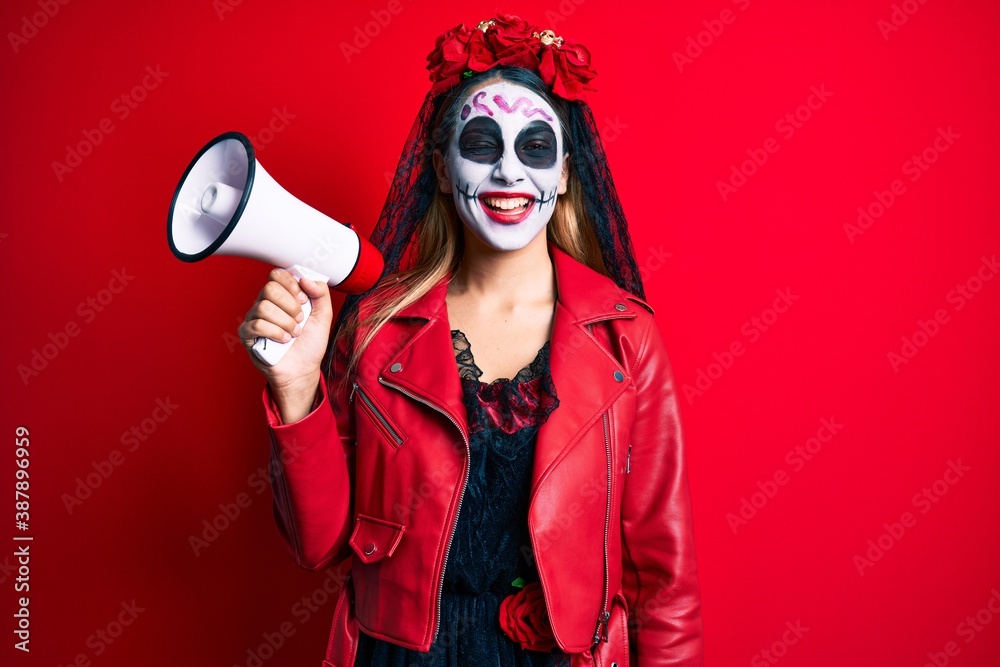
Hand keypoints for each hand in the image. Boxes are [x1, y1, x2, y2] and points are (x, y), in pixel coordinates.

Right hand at [239, 268, 333, 420]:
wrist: (303, 369)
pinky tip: (283, 340)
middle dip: (290, 306)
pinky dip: (275, 333)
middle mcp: (266, 304)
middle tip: (300, 319)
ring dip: (285, 322)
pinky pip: (256, 325)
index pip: (277, 274)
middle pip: (269, 288)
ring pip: (263, 307)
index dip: (291, 285)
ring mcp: (254, 318)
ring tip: (294, 333)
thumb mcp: (324, 316)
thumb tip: (305, 278)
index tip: (303, 300)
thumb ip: (321, 293)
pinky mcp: (248, 334)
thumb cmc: (310, 344)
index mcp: (282, 296)